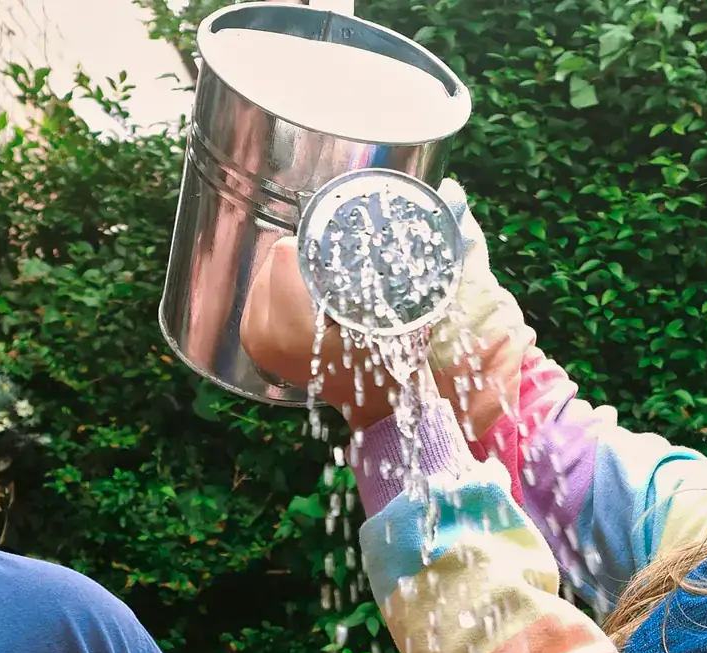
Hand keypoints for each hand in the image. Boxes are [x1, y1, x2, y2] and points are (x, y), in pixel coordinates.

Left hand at [239, 180, 532, 434]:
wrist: (386, 407)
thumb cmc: (401, 361)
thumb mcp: (420, 306)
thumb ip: (441, 250)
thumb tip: (452, 190)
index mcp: (295, 330)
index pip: (284, 256)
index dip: (316, 241)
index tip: (339, 241)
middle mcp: (269, 339)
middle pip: (272, 261)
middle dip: (302, 253)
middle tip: (333, 257)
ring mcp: (259, 346)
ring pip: (260, 277)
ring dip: (287, 269)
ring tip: (320, 272)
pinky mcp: (257, 349)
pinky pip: (254, 298)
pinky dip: (273, 288)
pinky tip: (300, 289)